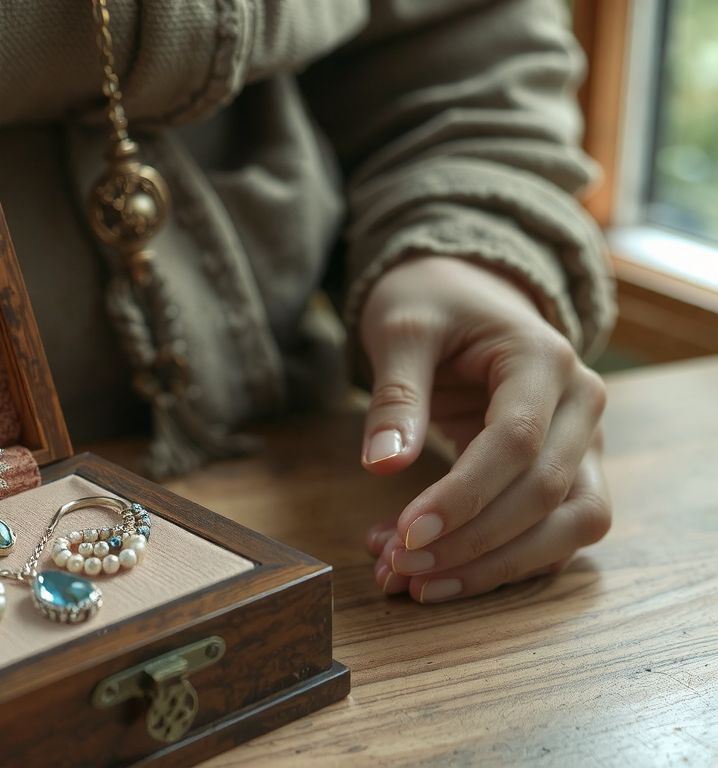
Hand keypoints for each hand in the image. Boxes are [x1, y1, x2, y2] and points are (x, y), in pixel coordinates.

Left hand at [357, 256, 610, 601]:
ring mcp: (585, 444)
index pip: (516, 442)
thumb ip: (396, 396)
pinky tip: (436, 575)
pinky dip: (500, 564)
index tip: (406, 533)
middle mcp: (582, 406)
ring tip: (416, 583)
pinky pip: (554, 535)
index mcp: (545, 360)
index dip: (463, 497)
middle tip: (398, 567)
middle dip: (471, 543)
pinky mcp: (570, 474)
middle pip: (545, 494)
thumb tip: (382, 466)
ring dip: (494, 567)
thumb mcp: (401, 330)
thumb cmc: (431, 304)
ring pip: (568, 528)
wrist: (463, 293)